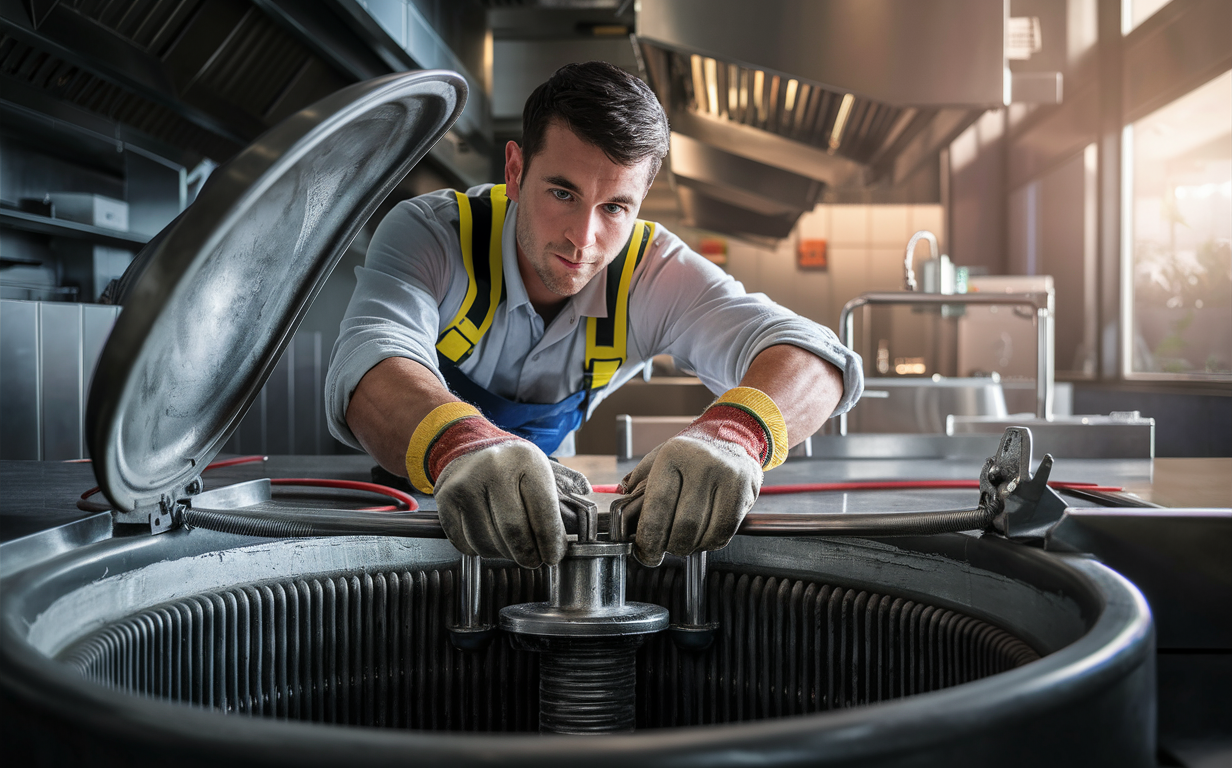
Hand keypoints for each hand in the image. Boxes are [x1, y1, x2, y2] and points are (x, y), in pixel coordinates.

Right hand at [406, 403, 567, 567]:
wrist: (468, 446)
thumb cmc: (512, 464)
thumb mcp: (544, 467)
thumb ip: (568, 490)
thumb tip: (585, 517)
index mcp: (526, 461)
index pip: (543, 514)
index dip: (551, 543)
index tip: (553, 556)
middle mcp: (494, 470)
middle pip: (514, 534)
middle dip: (529, 556)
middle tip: (535, 560)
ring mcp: (466, 484)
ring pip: (488, 543)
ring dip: (504, 554)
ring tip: (512, 547)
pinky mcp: (445, 499)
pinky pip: (465, 543)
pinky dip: (480, 550)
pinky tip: (490, 538)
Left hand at [616, 387, 786, 565]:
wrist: (732, 435)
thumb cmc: (691, 453)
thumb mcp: (661, 457)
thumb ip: (640, 480)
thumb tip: (622, 498)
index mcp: (674, 454)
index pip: (659, 506)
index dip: (650, 537)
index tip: (645, 552)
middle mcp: (702, 463)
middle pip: (683, 524)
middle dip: (671, 546)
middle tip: (665, 549)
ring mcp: (727, 476)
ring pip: (704, 532)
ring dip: (690, 547)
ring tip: (683, 542)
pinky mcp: (746, 490)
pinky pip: (724, 532)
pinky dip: (709, 544)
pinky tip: (702, 538)